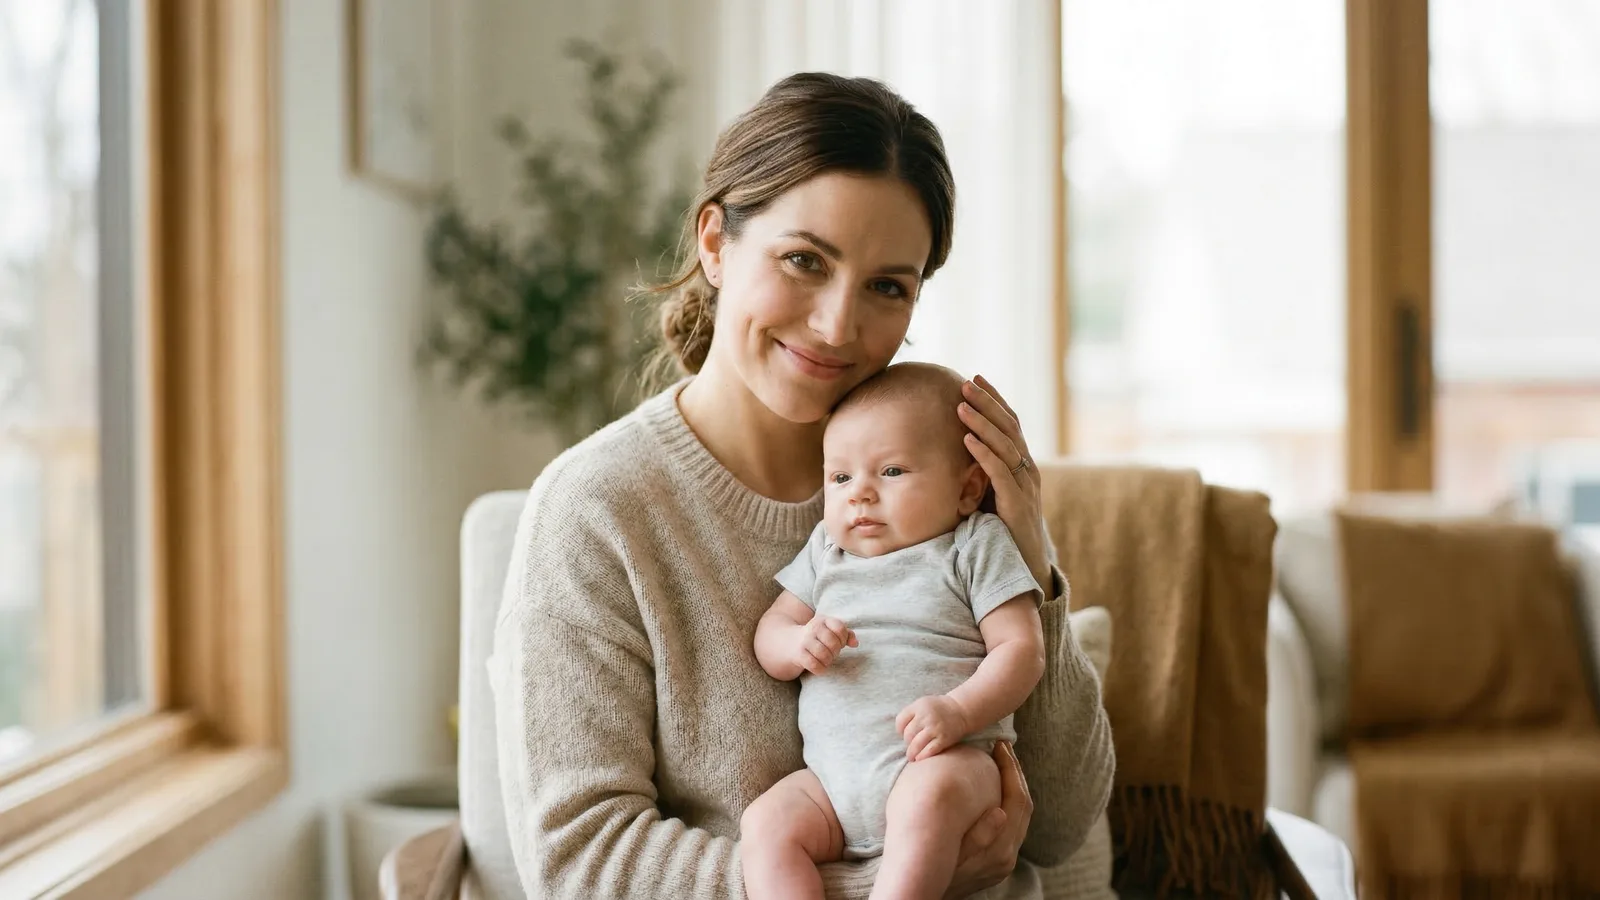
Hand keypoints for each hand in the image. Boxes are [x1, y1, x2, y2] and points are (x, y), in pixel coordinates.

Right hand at [792, 616, 855, 674]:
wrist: (790, 643)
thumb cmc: (817, 638)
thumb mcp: (830, 630)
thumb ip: (846, 634)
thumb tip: (855, 644)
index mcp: (823, 620)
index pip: (840, 628)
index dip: (843, 639)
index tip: (839, 643)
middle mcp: (813, 628)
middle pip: (834, 643)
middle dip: (836, 652)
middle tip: (832, 653)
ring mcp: (805, 641)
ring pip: (824, 655)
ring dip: (828, 661)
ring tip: (826, 660)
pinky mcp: (799, 654)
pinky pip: (815, 665)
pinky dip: (820, 669)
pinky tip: (819, 667)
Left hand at [895, 695, 972, 760]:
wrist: (961, 710)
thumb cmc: (938, 709)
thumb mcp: (922, 703)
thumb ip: (911, 714)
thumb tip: (899, 732)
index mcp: (919, 706)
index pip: (900, 721)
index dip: (899, 730)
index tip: (903, 734)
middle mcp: (926, 716)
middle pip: (908, 734)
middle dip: (907, 742)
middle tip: (910, 746)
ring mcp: (935, 728)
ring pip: (916, 744)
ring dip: (911, 753)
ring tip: (911, 757)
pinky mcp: (943, 739)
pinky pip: (929, 751)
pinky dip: (922, 756)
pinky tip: (920, 758)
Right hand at [945, 741, 1032, 898]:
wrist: (924, 895)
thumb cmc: (933, 872)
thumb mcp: (952, 854)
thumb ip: (978, 837)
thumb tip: (1000, 811)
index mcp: (1000, 849)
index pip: (1016, 799)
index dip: (1010, 769)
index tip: (1000, 745)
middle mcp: (1008, 854)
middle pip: (1023, 803)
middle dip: (1015, 772)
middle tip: (1003, 747)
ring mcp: (1005, 859)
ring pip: (1021, 813)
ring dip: (1013, 784)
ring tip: (1001, 762)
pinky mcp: (999, 862)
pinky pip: (1013, 823)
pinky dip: (1008, 800)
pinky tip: (994, 789)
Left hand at [959, 375, 1050, 594]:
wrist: (1025, 569)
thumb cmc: (1002, 532)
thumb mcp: (991, 495)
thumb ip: (979, 474)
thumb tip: (949, 452)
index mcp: (1022, 465)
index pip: (1010, 424)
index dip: (994, 400)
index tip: (975, 378)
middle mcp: (1028, 470)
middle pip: (1009, 427)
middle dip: (988, 402)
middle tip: (967, 381)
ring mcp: (1025, 486)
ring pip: (1006, 445)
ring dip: (983, 422)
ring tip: (962, 403)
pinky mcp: (1017, 505)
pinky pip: (1001, 473)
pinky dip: (984, 454)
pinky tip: (967, 439)